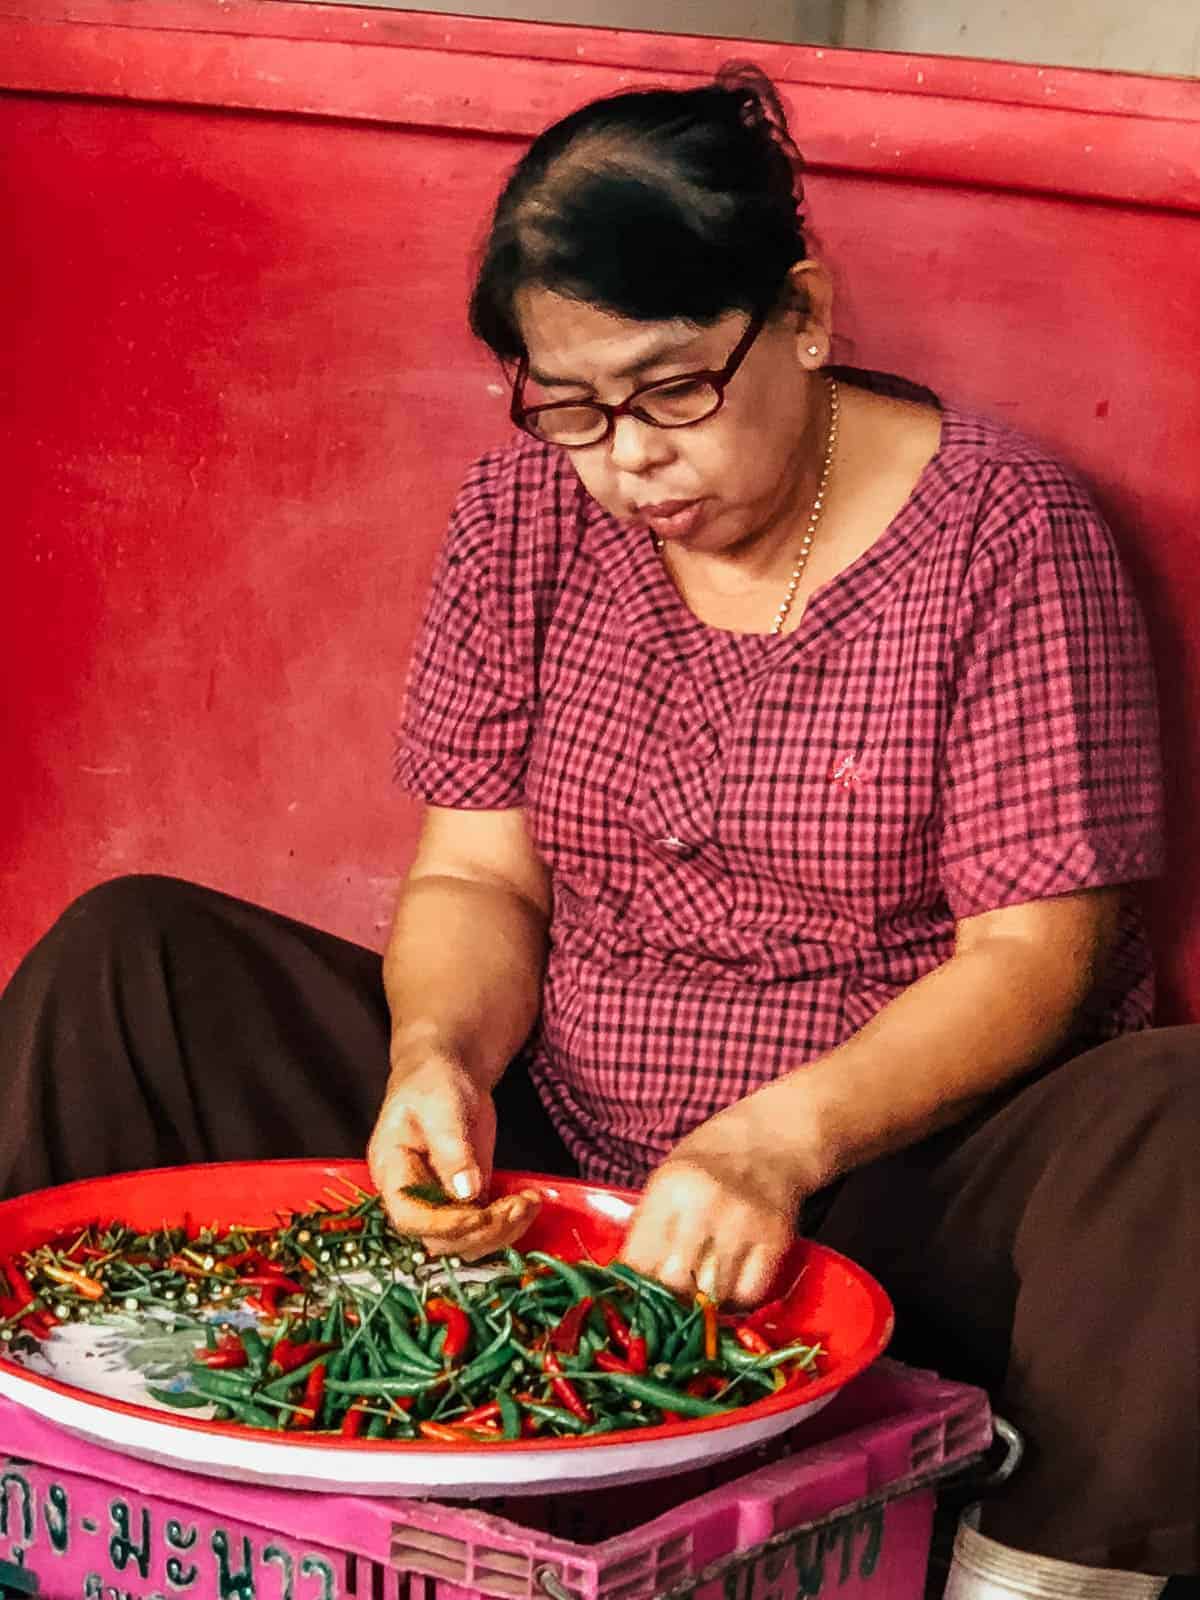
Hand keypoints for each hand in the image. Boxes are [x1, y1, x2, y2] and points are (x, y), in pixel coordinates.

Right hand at [367, 1041, 539, 1260]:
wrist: (447, 1072)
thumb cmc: (434, 1082)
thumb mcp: (441, 1107)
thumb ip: (452, 1149)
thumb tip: (466, 1192)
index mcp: (392, 1172)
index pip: (410, 1218)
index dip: (444, 1226)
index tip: (482, 1214)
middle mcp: (414, 1195)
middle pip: (441, 1240)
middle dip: (481, 1231)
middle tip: (517, 1207)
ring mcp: (442, 1200)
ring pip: (466, 1241)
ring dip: (501, 1231)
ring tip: (529, 1203)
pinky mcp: (468, 1197)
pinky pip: (485, 1226)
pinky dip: (510, 1221)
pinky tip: (530, 1201)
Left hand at [620, 1088, 816, 1305]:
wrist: (768, 1141)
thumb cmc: (706, 1164)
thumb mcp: (665, 1182)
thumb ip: (648, 1230)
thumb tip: (630, 1288)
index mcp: (669, 1188)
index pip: (639, 1262)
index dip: (636, 1288)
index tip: (639, 1296)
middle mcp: (705, 1205)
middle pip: (675, 1283)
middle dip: (670, 1298)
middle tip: (672, 1297)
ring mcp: (743, 1223)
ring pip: (713, 1295)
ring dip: (704, 1302)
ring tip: (702, 1287)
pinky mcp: (776, 1239)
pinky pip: (749, 1295)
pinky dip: (737, 1299)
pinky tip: (730, 1281)